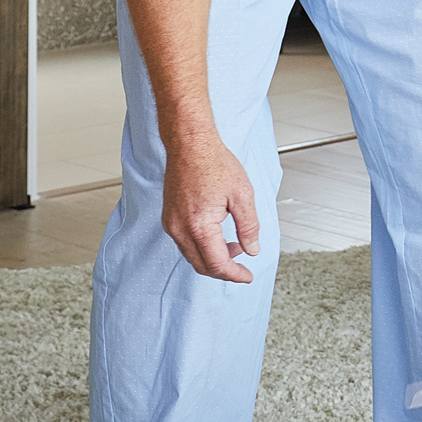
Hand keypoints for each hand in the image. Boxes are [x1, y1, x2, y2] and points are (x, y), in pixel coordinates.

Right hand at [161, 133, 261, 281]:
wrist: (190, 145)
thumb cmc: (215, 163)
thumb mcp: (243, 194)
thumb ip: (249, 226)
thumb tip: (252, 249)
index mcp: (200, 226)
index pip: (217, 263)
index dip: (234, 274)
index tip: (247, 276)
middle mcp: (180, 229)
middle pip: (202, 265)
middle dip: (224, 270)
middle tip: (243, 266)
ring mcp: (171, 224)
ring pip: (192, 256)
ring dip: (213, 258)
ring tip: (236, 245)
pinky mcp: (169, 218)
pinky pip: (185, 243)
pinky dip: (202, 247)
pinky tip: (218, 236)